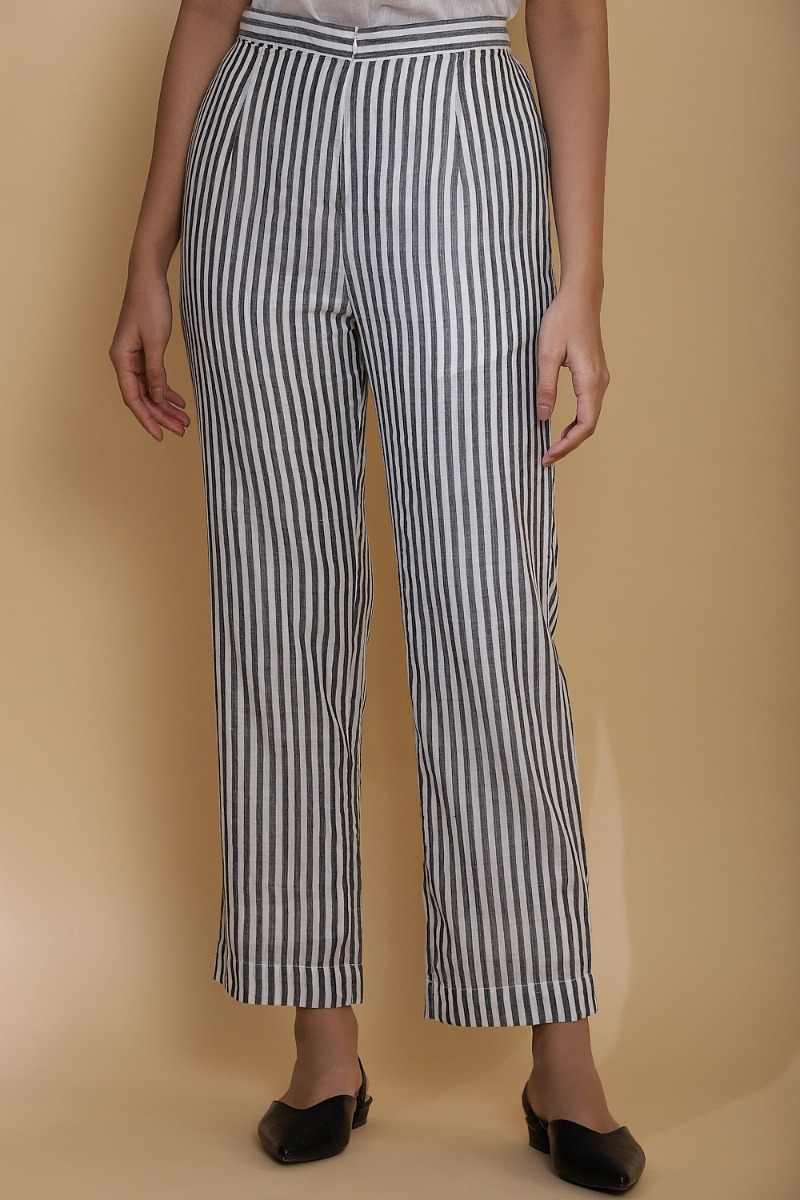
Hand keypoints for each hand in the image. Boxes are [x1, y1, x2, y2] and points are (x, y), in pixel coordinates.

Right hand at [109, 266, 189, 441]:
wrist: (149, 277)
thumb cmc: (150, 304)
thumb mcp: (156, 342)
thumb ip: (156, 372)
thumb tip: (158, 399)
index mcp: (121, 360)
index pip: (133, 398)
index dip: (147, 418)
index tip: (161, 435)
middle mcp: (124, 361)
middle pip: (143, 397)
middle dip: (162, 415)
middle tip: (182, 430)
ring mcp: (134, 356)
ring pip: (150, 389)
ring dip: (166, 405)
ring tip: (184, 421)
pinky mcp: (145, 350)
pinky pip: (154, 377)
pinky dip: (167, 390)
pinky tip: (179, 401)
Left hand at [535, 283, 609, 465]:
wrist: (581, 296)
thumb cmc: (563, 320)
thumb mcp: (547, 354)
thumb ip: (545, 387)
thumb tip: (543, 417)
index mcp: (590, 381)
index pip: (584, 425)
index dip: (566, 445)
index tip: (547, 456)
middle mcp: (600, 383)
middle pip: (589, 426)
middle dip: (568, 445)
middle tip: (546, 458)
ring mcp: (600, 378)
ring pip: (590, 417)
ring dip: (572, 435)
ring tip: (551, 446)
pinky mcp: (594, 374)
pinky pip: (588, 406)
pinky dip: (576, 422)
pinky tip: (561, 426)